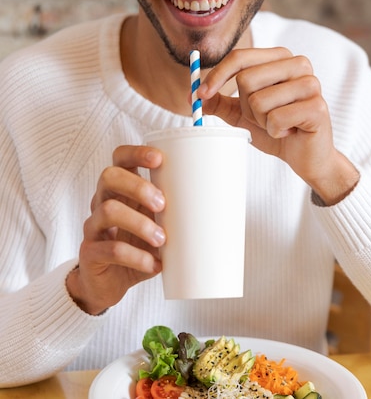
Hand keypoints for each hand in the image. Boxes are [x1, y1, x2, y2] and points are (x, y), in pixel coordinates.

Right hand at [66, 145, 165, 314]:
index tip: (159, 159)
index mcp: (120, 189)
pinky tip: (154, 265)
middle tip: (162, 204)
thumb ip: (171, 211)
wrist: (109, 284)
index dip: (136, 153)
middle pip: (109, 176)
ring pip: (108, 210)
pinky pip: (110, 249)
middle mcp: (101, 202)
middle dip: (138, 186)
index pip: (119, 158)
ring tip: (162, 239)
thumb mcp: (155, 224)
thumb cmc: (138, 246)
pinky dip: (137, 257)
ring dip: (140, 223)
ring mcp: (93, 227)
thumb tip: (212, 204)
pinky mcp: (90, 253)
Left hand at [199, 48, 358, 203]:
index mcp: (280, 58)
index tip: (200, 95)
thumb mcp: (242, 113)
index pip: (240, 57)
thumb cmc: (277, 129)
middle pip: (246, 79)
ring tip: (279, 125)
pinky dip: (276, 132)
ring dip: (261, 121)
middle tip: (263, 118)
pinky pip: (276, 119)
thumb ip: (220, 101)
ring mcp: (311, 83)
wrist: (306, 156)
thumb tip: (193, 94)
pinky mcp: (317, 107)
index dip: (217, 75)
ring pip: (259, 101)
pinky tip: (290, 132)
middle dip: (246, 107)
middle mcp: (298, 63)